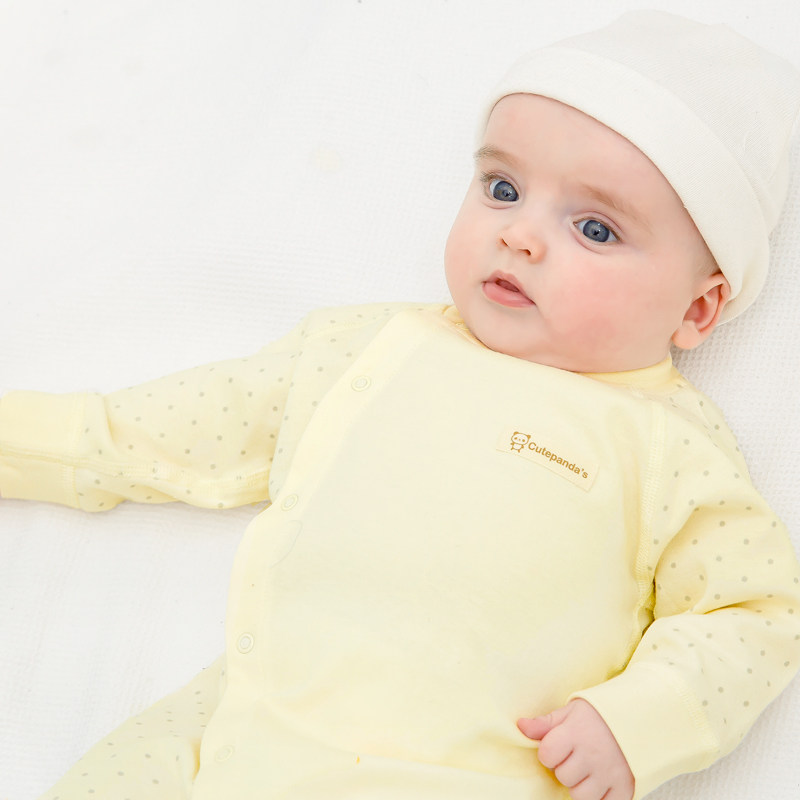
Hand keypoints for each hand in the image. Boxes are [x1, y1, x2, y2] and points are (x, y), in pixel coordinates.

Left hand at [517, 698, 633, 799]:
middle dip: (565, 768)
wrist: (638, 719)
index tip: (557, 746)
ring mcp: (609, 773)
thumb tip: (520, 726)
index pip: (546, 754)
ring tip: (587, 770)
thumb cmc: (598, 716)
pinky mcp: (624, 788)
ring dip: (580, 786)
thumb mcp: (570, 711)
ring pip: (579, 796)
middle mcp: (592, 754)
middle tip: (576, 756)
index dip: (548, 752)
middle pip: (562, 776)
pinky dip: (599, 798)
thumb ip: (545, 723)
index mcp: (576, 732)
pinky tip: (600, 783)